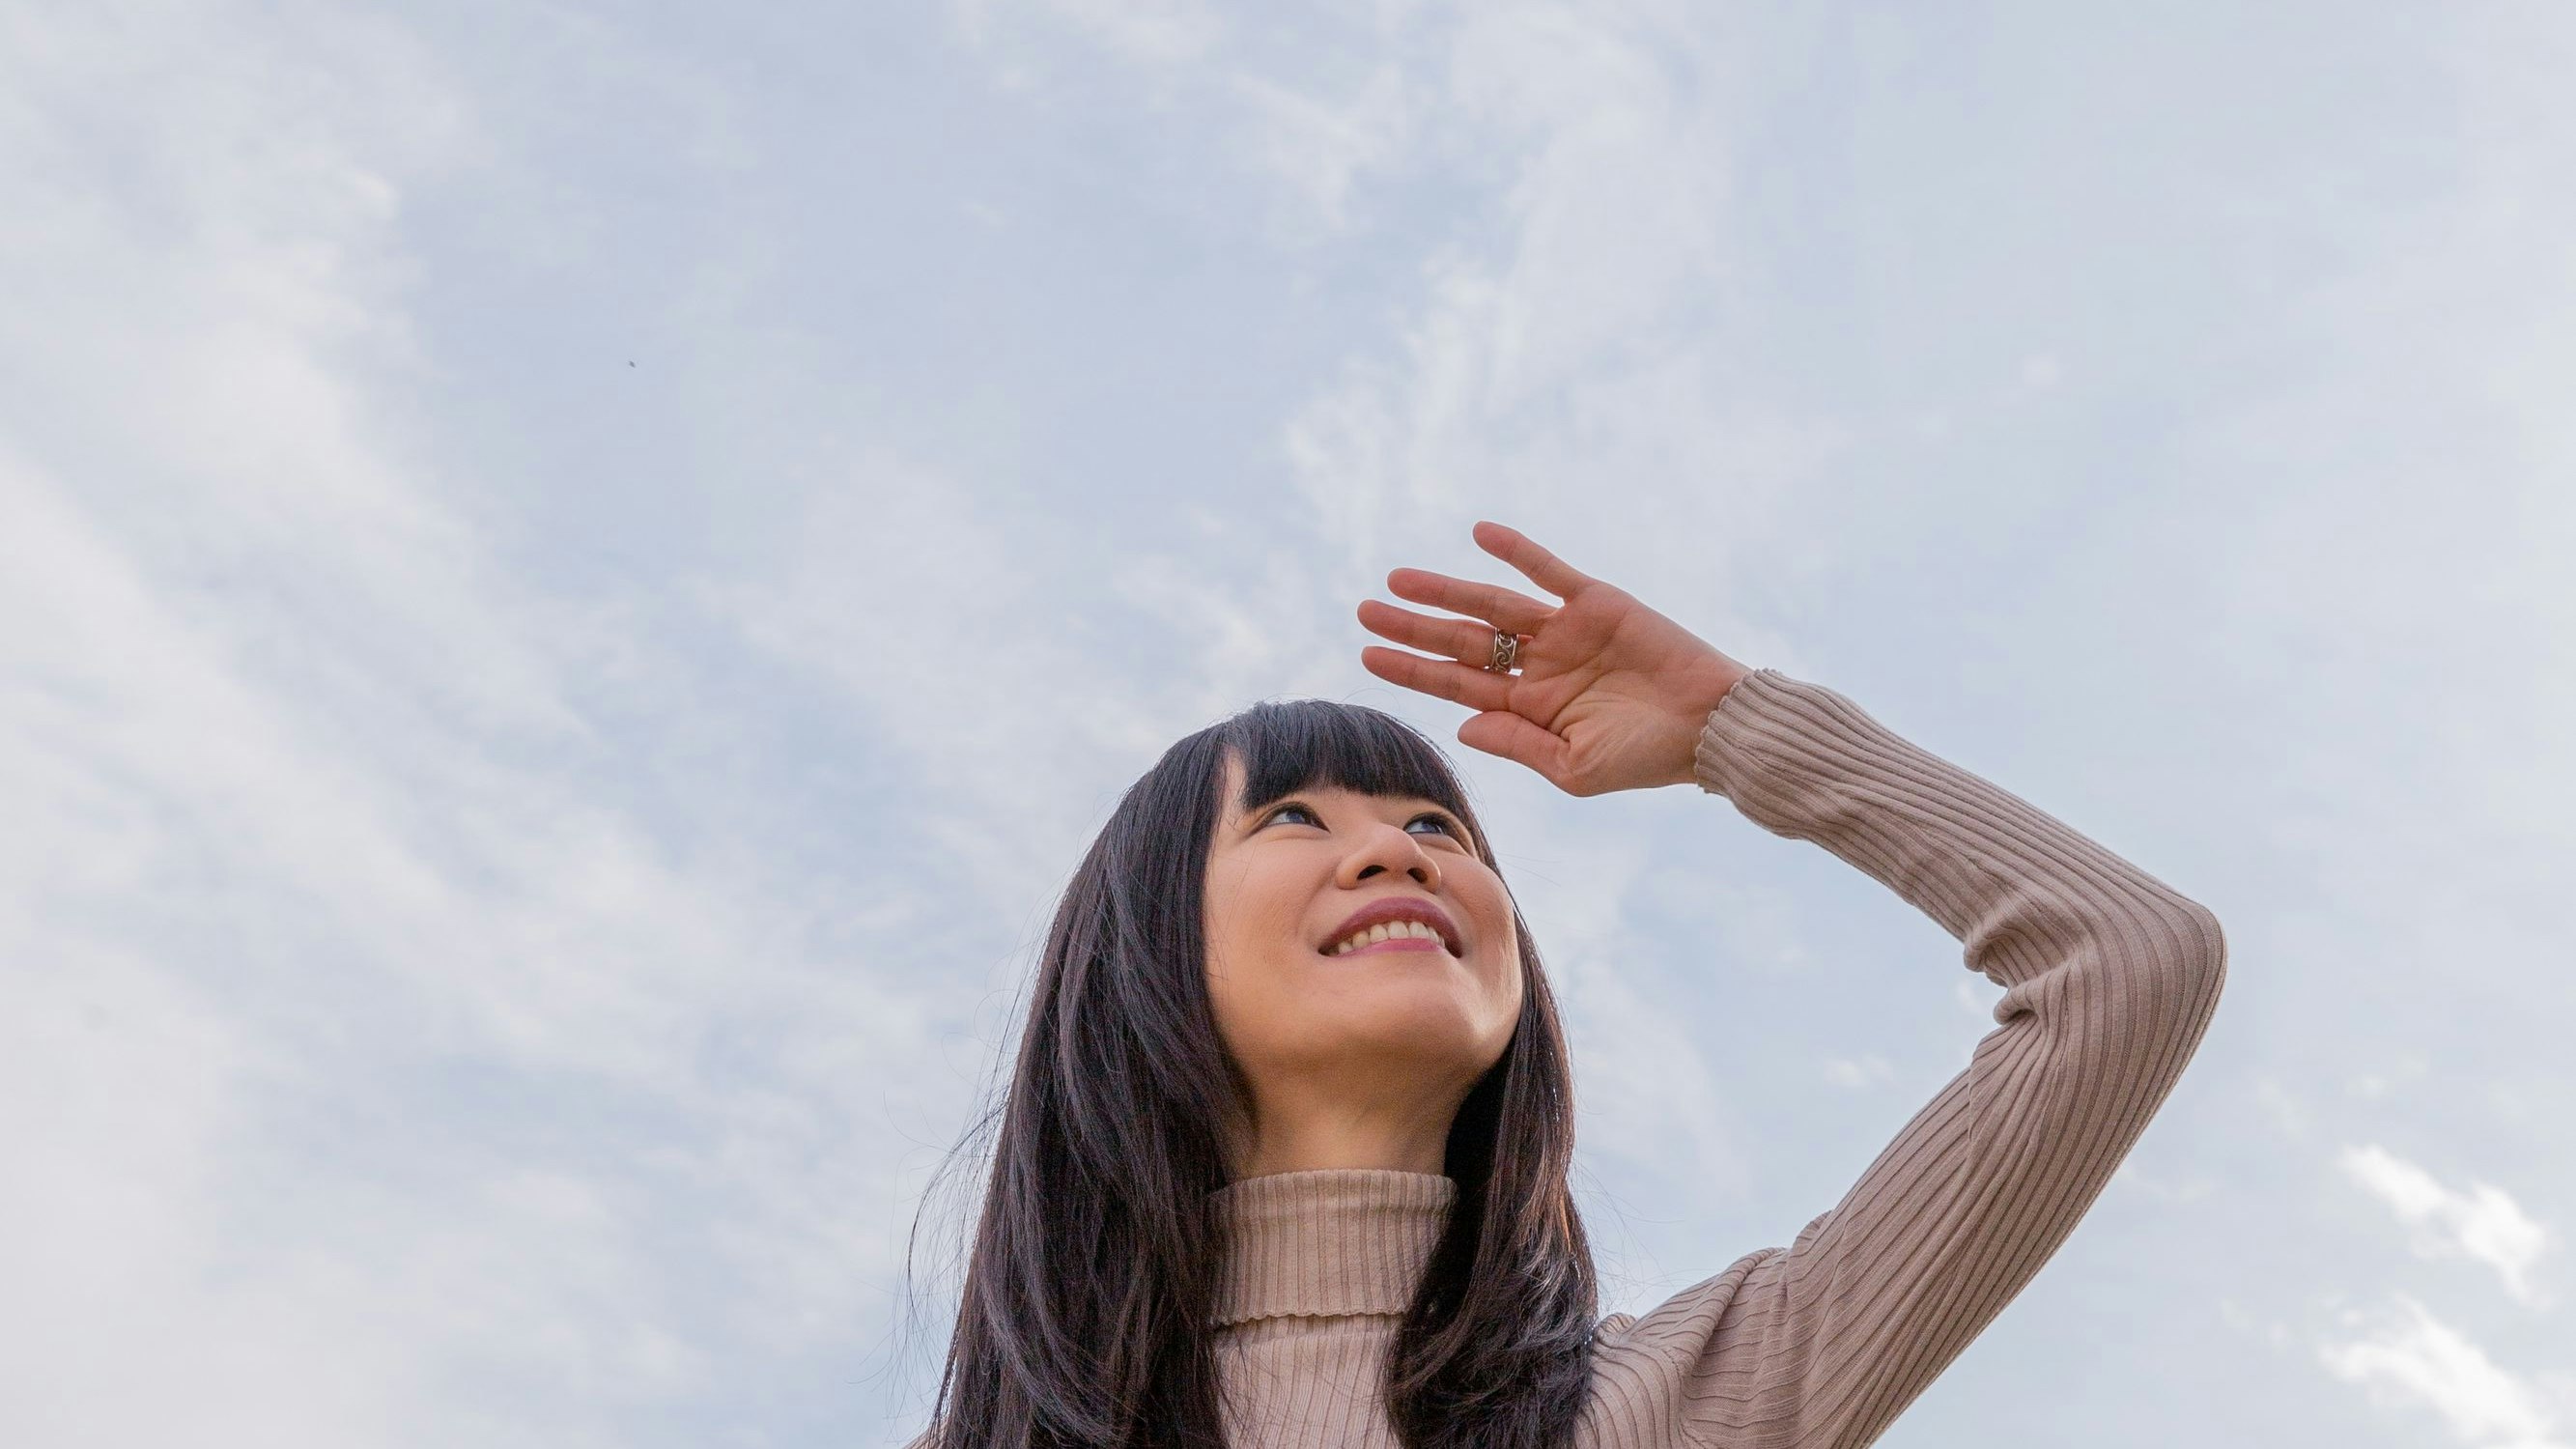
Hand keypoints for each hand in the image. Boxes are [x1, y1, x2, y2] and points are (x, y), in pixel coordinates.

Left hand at [1357, 521, 1754, 795]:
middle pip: (1462, 642)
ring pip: (1491, 604)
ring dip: (1446, 590)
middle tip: (1364, 611)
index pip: (1457, 684)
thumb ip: (1518, 742)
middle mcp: (1539, 665)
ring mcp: (1564, 632)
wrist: (1711, 726)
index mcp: (1529, 707)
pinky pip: (1547, 570)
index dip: (1412, 669)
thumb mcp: (1576, 767)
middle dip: (1413, 628)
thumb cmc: (1647, 757)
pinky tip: (1479, 534)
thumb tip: (1462, 723)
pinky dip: (1515, 551)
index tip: (1366, 656)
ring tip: (1398, 580)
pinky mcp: (1595, 603)